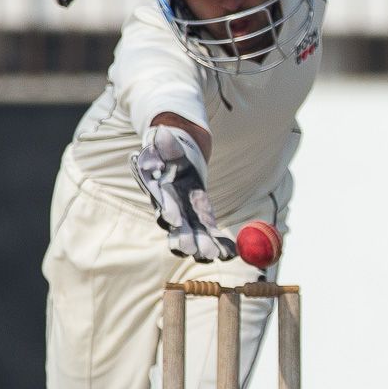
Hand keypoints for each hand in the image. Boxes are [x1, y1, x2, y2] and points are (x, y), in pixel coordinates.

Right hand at [130, 126, 235, 261]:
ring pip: (192, 232)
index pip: (163, 202)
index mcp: (159, 188)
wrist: (178, 149)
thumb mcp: (163, 143)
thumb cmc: (169, 147)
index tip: (175, 221)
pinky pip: (207, 229)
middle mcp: (169, 204)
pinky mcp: (198, 213)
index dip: (169, 212)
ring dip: (202, 244)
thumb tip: (161, 132)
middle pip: (177, 225)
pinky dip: (217, 241)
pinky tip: (228, 253)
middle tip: (195, 250)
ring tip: (214, 256)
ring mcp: (183, 211)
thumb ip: (162, 144)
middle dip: (185, 238)